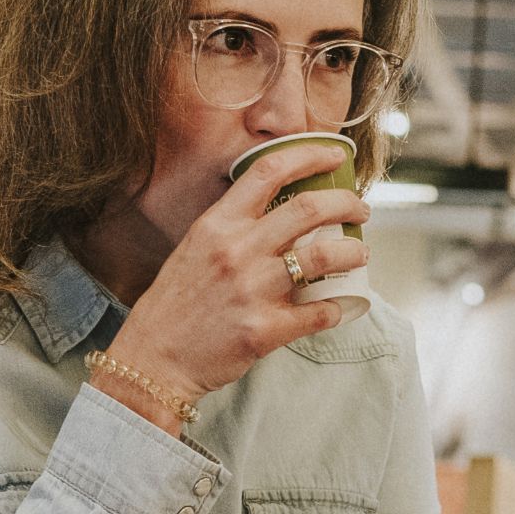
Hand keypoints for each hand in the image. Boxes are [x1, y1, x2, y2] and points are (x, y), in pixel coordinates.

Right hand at [102, 146, 370, 431]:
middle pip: (311, 208)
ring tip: (360, 253)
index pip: (269, 170)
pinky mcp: (265, 330)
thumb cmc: (176, 304)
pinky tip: (338, 306)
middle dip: (348, 203)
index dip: (309, 155)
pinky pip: (320, 312)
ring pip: (326, 256)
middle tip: (360, 209)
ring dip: (354, 251)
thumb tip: (279, 208)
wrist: (154, 358)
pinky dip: (337, 307)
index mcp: (218, 224)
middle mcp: (237, 250)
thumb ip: (233, 227)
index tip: (334, 156)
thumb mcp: (195, 248)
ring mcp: (252, 290)